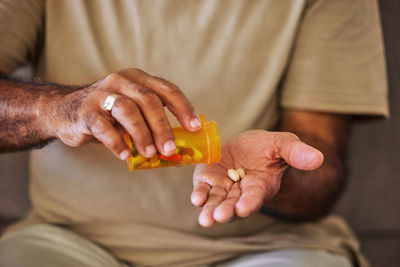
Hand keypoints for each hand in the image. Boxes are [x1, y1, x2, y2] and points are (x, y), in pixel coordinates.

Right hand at [46, 68, 200, 159]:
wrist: (66, 111)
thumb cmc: (109, 115)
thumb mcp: (133, 112)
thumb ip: (151, 123)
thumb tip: (177, 149)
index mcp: (139, 80)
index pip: (167, 90)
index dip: (183, 108)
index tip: (194, 127)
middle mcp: (122, 81)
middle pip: (149, 100)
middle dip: (163, 127)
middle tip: (170, 149)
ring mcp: (102, 93)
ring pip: (127, 110)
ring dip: (142, 134)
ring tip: (150, 153)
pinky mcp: (85, 110)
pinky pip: (103, 126)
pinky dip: (116, 142)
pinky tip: (123, 155)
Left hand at [191, 130, 323, 226]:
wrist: (249, 146)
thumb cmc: (270, 148)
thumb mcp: (284, 144)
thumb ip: (297, 153)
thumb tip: (318, 159)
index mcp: (261, 185)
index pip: (255, 196)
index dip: (249, 202)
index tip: (243, 208)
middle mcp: (241, 191)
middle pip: (233, 204)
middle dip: (226, 211)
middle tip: (219, 217)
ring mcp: (224, 187)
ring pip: (217, 201)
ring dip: (211, 209)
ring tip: (206, 219)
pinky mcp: (209, 178)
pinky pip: (204, 189)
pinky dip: (200, 194)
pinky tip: (197, 198)